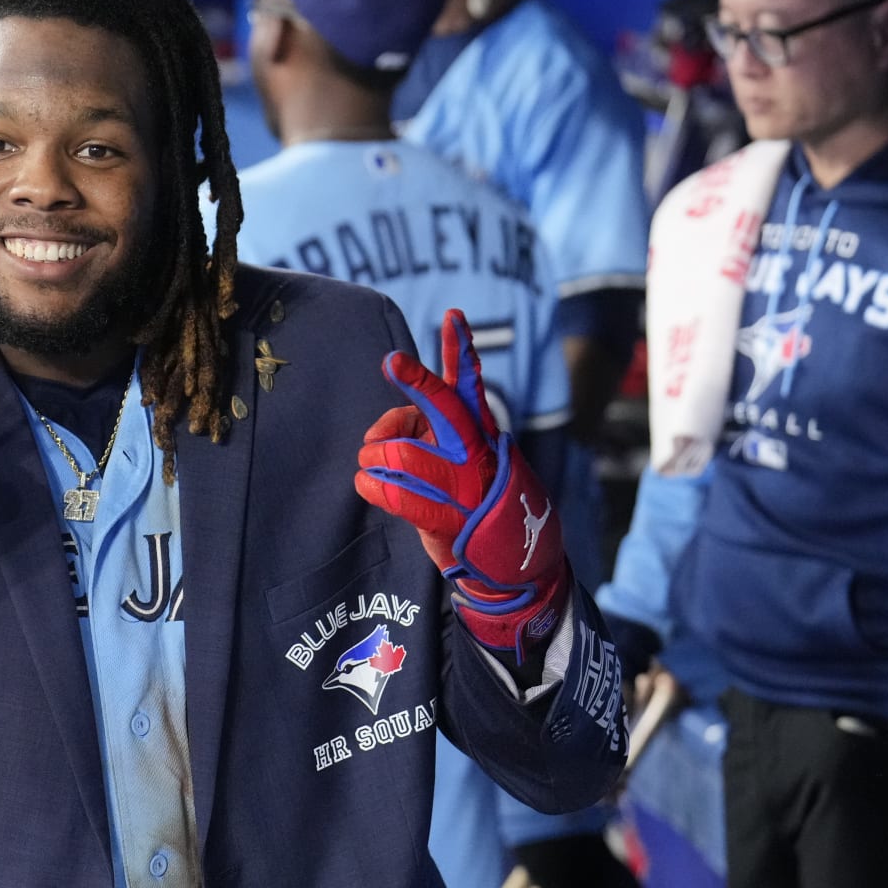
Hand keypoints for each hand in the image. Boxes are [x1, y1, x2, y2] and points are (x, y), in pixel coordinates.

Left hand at [356, 308, 570, 660]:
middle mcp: (477, 454)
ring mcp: (466, 488)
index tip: (453, 317)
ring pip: (405, 454)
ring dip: (374, 458)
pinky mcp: (450, 521)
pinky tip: (366, 484)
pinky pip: (399, 495)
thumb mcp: (468, 463)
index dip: (461, 353)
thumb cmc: (482, 507)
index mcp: (483, 436)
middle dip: (418, 381)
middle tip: (394, 360)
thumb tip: (393, 424)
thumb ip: (432, 438)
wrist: (521, 569)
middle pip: (445, 408)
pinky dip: (374, 487)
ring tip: (367, 465)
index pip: (470, 387)